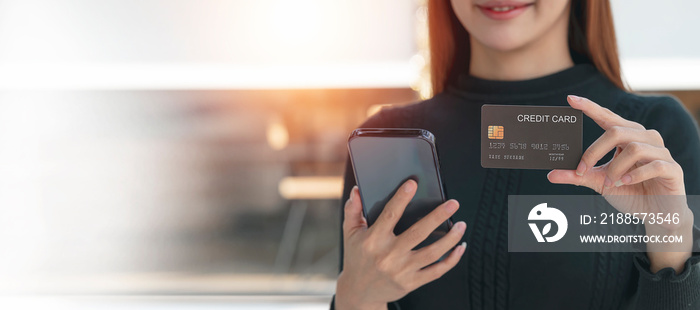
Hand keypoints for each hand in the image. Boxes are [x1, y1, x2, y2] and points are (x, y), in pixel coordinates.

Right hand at [335, 180, 466, 309]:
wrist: (359, 291)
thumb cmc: (357, 258)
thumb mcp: (350, 233)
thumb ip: (352, 210)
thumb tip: (356, 190)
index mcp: (373, 240)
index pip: (390, 214)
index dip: (401, 198)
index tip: (413, 184)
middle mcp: (389, 255)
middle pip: (419, 233)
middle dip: (438, 216)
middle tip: (453, 204)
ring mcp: (402, 270)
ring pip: (432, 252)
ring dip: (450, 238)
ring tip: (461, 224)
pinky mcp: (411, 282)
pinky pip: (436, 271)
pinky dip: (451, 260)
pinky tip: (459, 248)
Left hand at [548, 95, 693, 272]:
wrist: (656, 213)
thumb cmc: (629, 192)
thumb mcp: (599, 182)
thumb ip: (578, 176)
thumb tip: (551, 174)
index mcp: (627, 136)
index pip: (607, 118)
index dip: (590, 107)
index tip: (571, 100)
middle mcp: (645, 138)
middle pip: (616, 132)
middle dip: (594, 151)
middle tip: (582, 170)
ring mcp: (661, 152)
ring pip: (634, 149)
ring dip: (615, 169)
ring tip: (610, 182)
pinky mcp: (672, 169)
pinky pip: (654, 165)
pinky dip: (635, 175)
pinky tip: (625, 183)